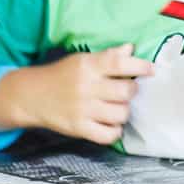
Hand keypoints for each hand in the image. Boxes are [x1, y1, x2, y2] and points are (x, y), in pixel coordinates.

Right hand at [0, 44, 152, 144]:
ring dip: (124, 111)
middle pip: (125, 91)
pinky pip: (108, 135)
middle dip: (132, 91)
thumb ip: (108, 56)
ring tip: (117, 107)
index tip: (151, 70)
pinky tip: (111, 124)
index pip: (119, 63)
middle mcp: (86, 87)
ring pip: (121, 114)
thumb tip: (131, 49)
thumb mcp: (82, 60)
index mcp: (88, 66)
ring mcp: (82, 109)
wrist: (32, 96)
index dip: (140, 66)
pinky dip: (115, 131)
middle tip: (127, 90)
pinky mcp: (78, 129)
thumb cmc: (62, 75)